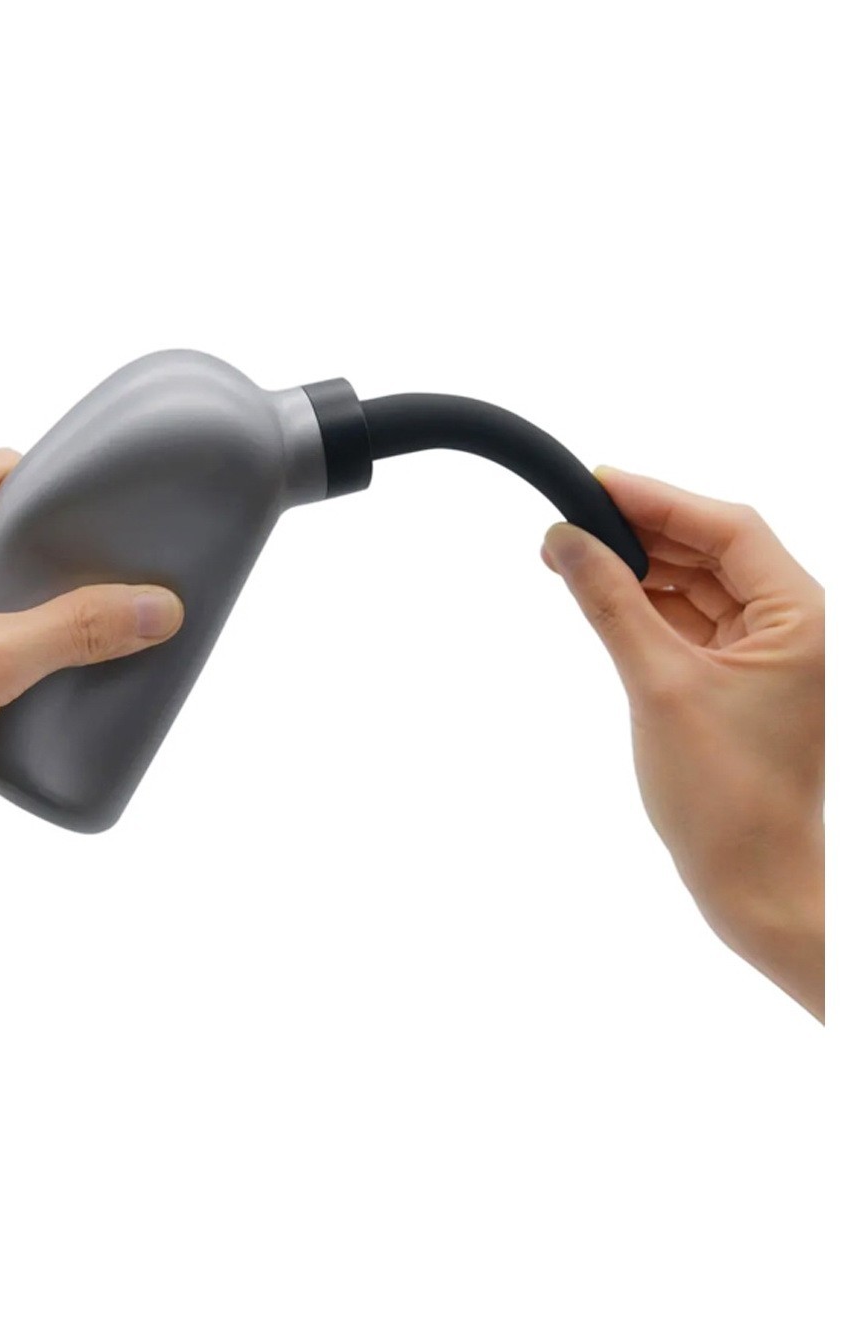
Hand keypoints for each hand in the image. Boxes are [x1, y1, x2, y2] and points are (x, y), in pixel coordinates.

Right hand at [542, 469, 823, 1019]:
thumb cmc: (726, 798)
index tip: (595, 482)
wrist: (755, 885)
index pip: (728, 528)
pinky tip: (603, 597)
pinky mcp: (741, 683)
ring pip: (700, 585)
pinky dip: (648, 608)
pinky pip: (692, 624)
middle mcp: (795, 626)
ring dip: (641, 569)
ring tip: (573, 555)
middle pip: (715, 550)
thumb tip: (566, 540)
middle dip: (643, 531)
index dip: (658, 498)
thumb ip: (611, 603)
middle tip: (571, 517)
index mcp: (801, 617)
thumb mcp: (658, 685)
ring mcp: (770, 655)